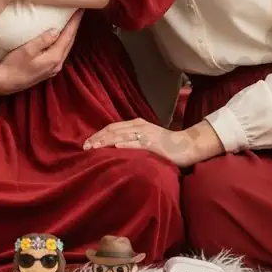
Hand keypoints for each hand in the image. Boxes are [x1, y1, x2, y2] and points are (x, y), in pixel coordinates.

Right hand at [0, 11, 82, 95]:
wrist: (6, 83)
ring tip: (72, 22)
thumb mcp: (27, 50)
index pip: (68, 36)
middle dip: (75, 26)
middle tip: (78, 12)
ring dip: (70, 34)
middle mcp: (57, 64)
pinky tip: (61, 37)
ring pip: (66, 47)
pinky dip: (63, 42)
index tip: (79, 9)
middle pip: (70, 42)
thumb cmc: (14, 65)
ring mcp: (53, 68)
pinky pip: (61, 52)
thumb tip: (56, 30)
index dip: (74, 22)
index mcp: (54, 57)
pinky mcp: (48, 70)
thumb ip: (43, 40)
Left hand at [82, 119, 223, 167]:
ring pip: (122, 135)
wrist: (187, 145)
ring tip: (94, 147)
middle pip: (113, 130)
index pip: (112, 127)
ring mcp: (146, 134)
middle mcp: (139, 126)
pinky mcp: (154, 144)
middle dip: (98, 138)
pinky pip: (137, 143)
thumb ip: (132, 138)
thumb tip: (115, 145)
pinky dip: (125, 144)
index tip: (87, 143)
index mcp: (136, 124)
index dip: (99, 134)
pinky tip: (116, 146)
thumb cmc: (166, 144)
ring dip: (106, 141)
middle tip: (84, 147)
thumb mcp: (146, 137)